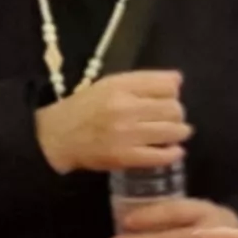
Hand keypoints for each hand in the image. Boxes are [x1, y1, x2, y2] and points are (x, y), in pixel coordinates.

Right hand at [36, 70, 186, 173]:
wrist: (57, 136)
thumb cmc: (86, 108)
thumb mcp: (110, 85)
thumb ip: (144, 81)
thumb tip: (178, 80)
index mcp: (120, 86)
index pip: (167, 85)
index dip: (173, 93)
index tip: (167, 99)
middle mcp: (125, 108)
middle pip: (174, 108)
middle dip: (177, 114)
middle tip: (172, 119)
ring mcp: (126, 134)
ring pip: (172, 131)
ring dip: (180, 132)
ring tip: (175, 133)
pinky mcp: (125, 157)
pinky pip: (161, 156)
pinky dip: (173, 153)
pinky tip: (174, 151)